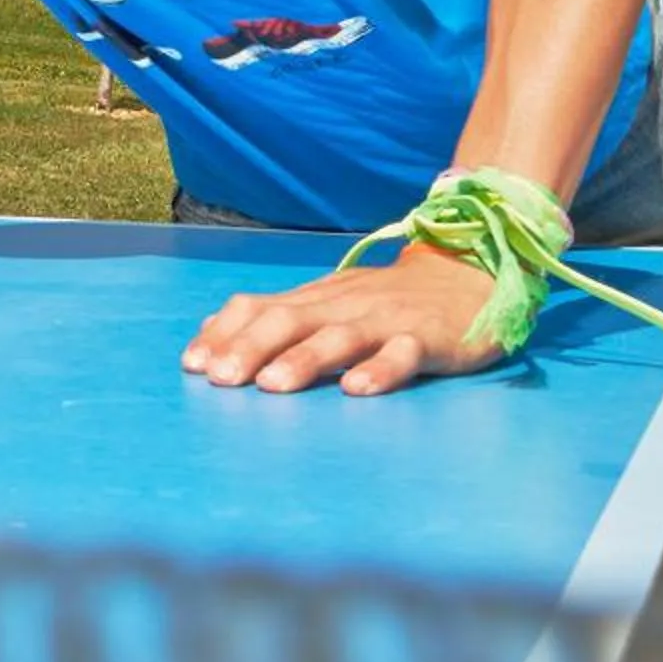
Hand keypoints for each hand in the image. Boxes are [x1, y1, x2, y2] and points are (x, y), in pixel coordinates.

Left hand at [179, 246, 505, 395]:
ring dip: (303, 359)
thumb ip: (279, 319)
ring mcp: (386, 320)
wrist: (470, 272)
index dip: (225, 333)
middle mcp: (343, 305)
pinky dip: (380, 370)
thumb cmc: (388, 300)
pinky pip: (404, 353)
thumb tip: (213, 337)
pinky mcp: (429, 338)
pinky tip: (357, 389)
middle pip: (290, 319)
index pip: (260, 307)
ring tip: (271, 385)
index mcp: (315, 299)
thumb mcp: (329, 303)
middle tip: (220, 380)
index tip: (193, 365)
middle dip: (250, 348)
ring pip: (340, 336)